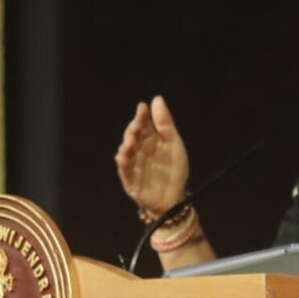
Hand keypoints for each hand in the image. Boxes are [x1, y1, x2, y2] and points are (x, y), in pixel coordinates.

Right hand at [115, 95, 189, 214]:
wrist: (175, 198)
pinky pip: (124, 170)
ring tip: (131, 140)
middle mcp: (140, 150)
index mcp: (151, 140)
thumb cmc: (175, 170)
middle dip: (133, 129)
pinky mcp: (130, 180)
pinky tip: (123, 156)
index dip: (141, 115)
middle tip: (137, 125)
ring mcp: (133, 164)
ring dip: (126, 144)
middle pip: (132, 136)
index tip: (142, 107)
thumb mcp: (174, 144)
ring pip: (126, 151)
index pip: (143, 124)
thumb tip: (156, 99)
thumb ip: (165, 123)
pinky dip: (123, 163)